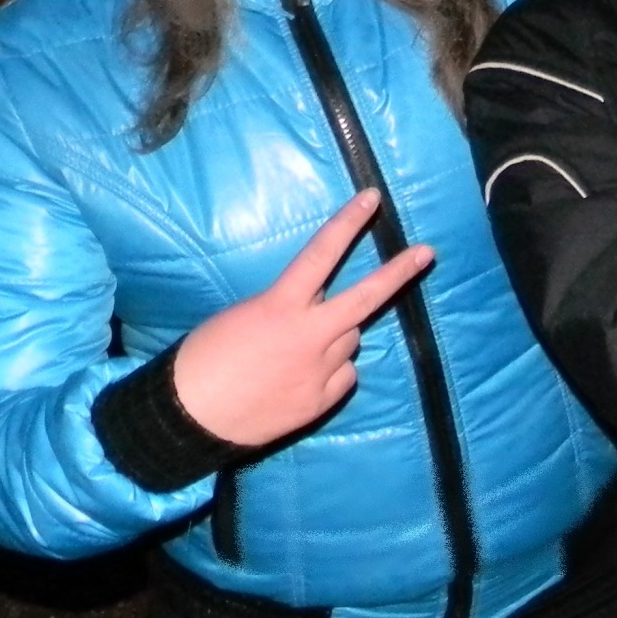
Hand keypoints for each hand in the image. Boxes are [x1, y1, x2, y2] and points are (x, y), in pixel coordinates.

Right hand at [172, 190, 433, 448]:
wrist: (189, 418)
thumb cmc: (204, 360)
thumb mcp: (243, 317)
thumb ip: (287, 309)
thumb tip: (314, 310)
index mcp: (281, 306)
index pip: (322, 253)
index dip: (348, 222)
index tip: (372, 198)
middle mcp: (309, 335)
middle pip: (365, 297)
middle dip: (399, 272)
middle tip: (427, 253)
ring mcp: (320, 370)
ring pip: (350, 339)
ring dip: (336, 337)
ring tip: (297, 352)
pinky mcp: (321, 401)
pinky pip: (344, 375)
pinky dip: (332, 372)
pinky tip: (302, 380)